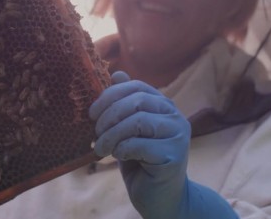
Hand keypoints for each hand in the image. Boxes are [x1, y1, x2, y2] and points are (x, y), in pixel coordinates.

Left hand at [89, 71, 236, 218]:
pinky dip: (122, 149)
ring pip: (138, 121)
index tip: (92, 113)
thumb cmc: (141, 162)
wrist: (161, 197)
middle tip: (95, 133)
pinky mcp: (174, 155)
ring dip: (112, 134)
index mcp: (163, 105)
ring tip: (101, 148)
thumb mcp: (127, 130)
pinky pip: (139, 144)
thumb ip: (124, 105)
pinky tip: (118, 157)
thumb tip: (116, 73)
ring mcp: (177, 135)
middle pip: (136, 102)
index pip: (136, 87)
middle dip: (109, 115)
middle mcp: (174, 116)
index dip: (110, 96)